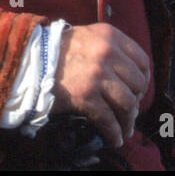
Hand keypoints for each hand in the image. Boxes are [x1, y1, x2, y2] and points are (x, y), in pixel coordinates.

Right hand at [51, 23, 149, 147]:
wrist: (31, 61)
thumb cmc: (59, 50)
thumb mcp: (89, 36)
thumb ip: (110, 47)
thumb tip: (130, 74)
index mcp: (110, 36)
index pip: (142, 60)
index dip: (144, 79)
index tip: (138, 90)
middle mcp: (107, 52)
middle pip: (137, 83)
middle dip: (136, 101)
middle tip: (129, 111)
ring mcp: (97, 74)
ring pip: (127, 103)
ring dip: (128, 120)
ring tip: (125, 128)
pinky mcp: (86, 95)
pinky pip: (109, 119)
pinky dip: (114, 133)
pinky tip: (115, 139)